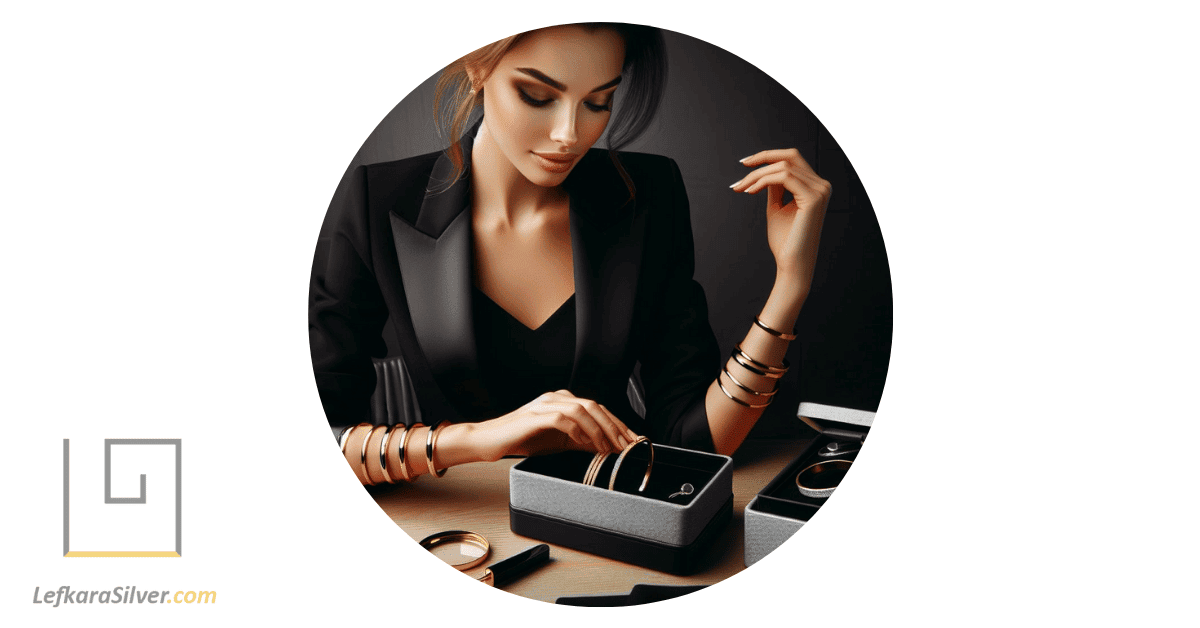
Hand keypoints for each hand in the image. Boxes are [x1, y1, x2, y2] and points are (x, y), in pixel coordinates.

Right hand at [475, 390, 637, 459]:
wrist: (489, 440)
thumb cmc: (521, 439)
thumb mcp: (558, 442)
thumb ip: (580, 440)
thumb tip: (605, 447)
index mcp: (563, 401)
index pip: (597, 409)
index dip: (617, 424)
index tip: (631, 440)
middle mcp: (557, 397)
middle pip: (594, 406)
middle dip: (614, 426)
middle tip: (625, 445)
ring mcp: (545, 404)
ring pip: (582, 409)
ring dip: (599, 430)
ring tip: (608, 447)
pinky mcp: (535, 415)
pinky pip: (563, 418)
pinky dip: (578, 431)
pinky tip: (584, 443)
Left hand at [731, 148, 830, 297]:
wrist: (791, 264)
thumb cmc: (784, 241)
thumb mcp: (777, 207)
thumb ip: (774, 187)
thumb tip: (765, 169)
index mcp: (816, 187)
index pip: (793, 159)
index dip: (768, 156)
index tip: (745, 163)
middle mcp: (822, 186)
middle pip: (790, 156)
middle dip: (762, 158)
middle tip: (741, 166)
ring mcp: (820, 191)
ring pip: (783, 167)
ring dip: (757, 175)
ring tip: (742, 188)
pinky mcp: (813, 198)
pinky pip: (784, 177)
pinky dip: (763, 180)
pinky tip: (750, 191)